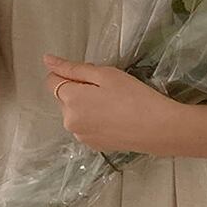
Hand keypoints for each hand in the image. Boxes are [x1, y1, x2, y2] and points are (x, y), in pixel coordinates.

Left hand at [42, 54, 182, 154]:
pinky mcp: (93, 146)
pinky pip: (86, 126)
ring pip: (75, 113)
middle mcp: (69, 121)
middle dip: (79, 90)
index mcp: (70, 100)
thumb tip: (47, 60)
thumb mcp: (104, 74)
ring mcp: (81, 136)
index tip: (92, 75)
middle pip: (64, 97)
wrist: (159, 129)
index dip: (70, 74)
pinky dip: (95, 120)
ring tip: (114, 104)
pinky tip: (115, 118)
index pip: (52, 81)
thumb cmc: (134, 96)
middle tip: (108, 88)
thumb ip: (73, 68)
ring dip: (86, 106)